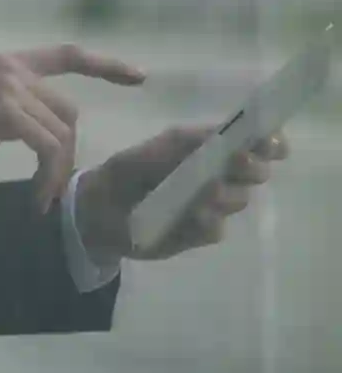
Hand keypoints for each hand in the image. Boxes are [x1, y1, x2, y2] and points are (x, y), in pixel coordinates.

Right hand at [0, 44, 146, 210]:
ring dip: (57, 172)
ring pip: (61, 133)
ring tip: (40, 196)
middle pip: (68, 111)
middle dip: (68, 153)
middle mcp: (9, 68)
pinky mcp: (3, 113)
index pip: (66, 53)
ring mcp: (7, 87)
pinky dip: (47, 178)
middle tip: (52, 186)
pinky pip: (47, 149)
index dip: (106, 64)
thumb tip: (48, 122)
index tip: (140, 76)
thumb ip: (13, 102)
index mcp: (4, 62)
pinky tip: (35, 198)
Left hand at [74, 125, 286, 264]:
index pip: (250, 142)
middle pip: (254, 172)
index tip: (275, 146)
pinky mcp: (201, 232)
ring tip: (202, 192)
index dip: (268, 142)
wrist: (98, 213)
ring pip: (238, 199)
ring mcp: (212, 206)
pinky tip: (190, 217)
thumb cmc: (125, 173)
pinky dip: (206, 222)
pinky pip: (216, 228)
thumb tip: (225, 140)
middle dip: (250, 168)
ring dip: (224, 194)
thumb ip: (184, 143)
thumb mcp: (148, 153)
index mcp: (207, 150)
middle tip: (238, 165)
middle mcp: (217, 177)